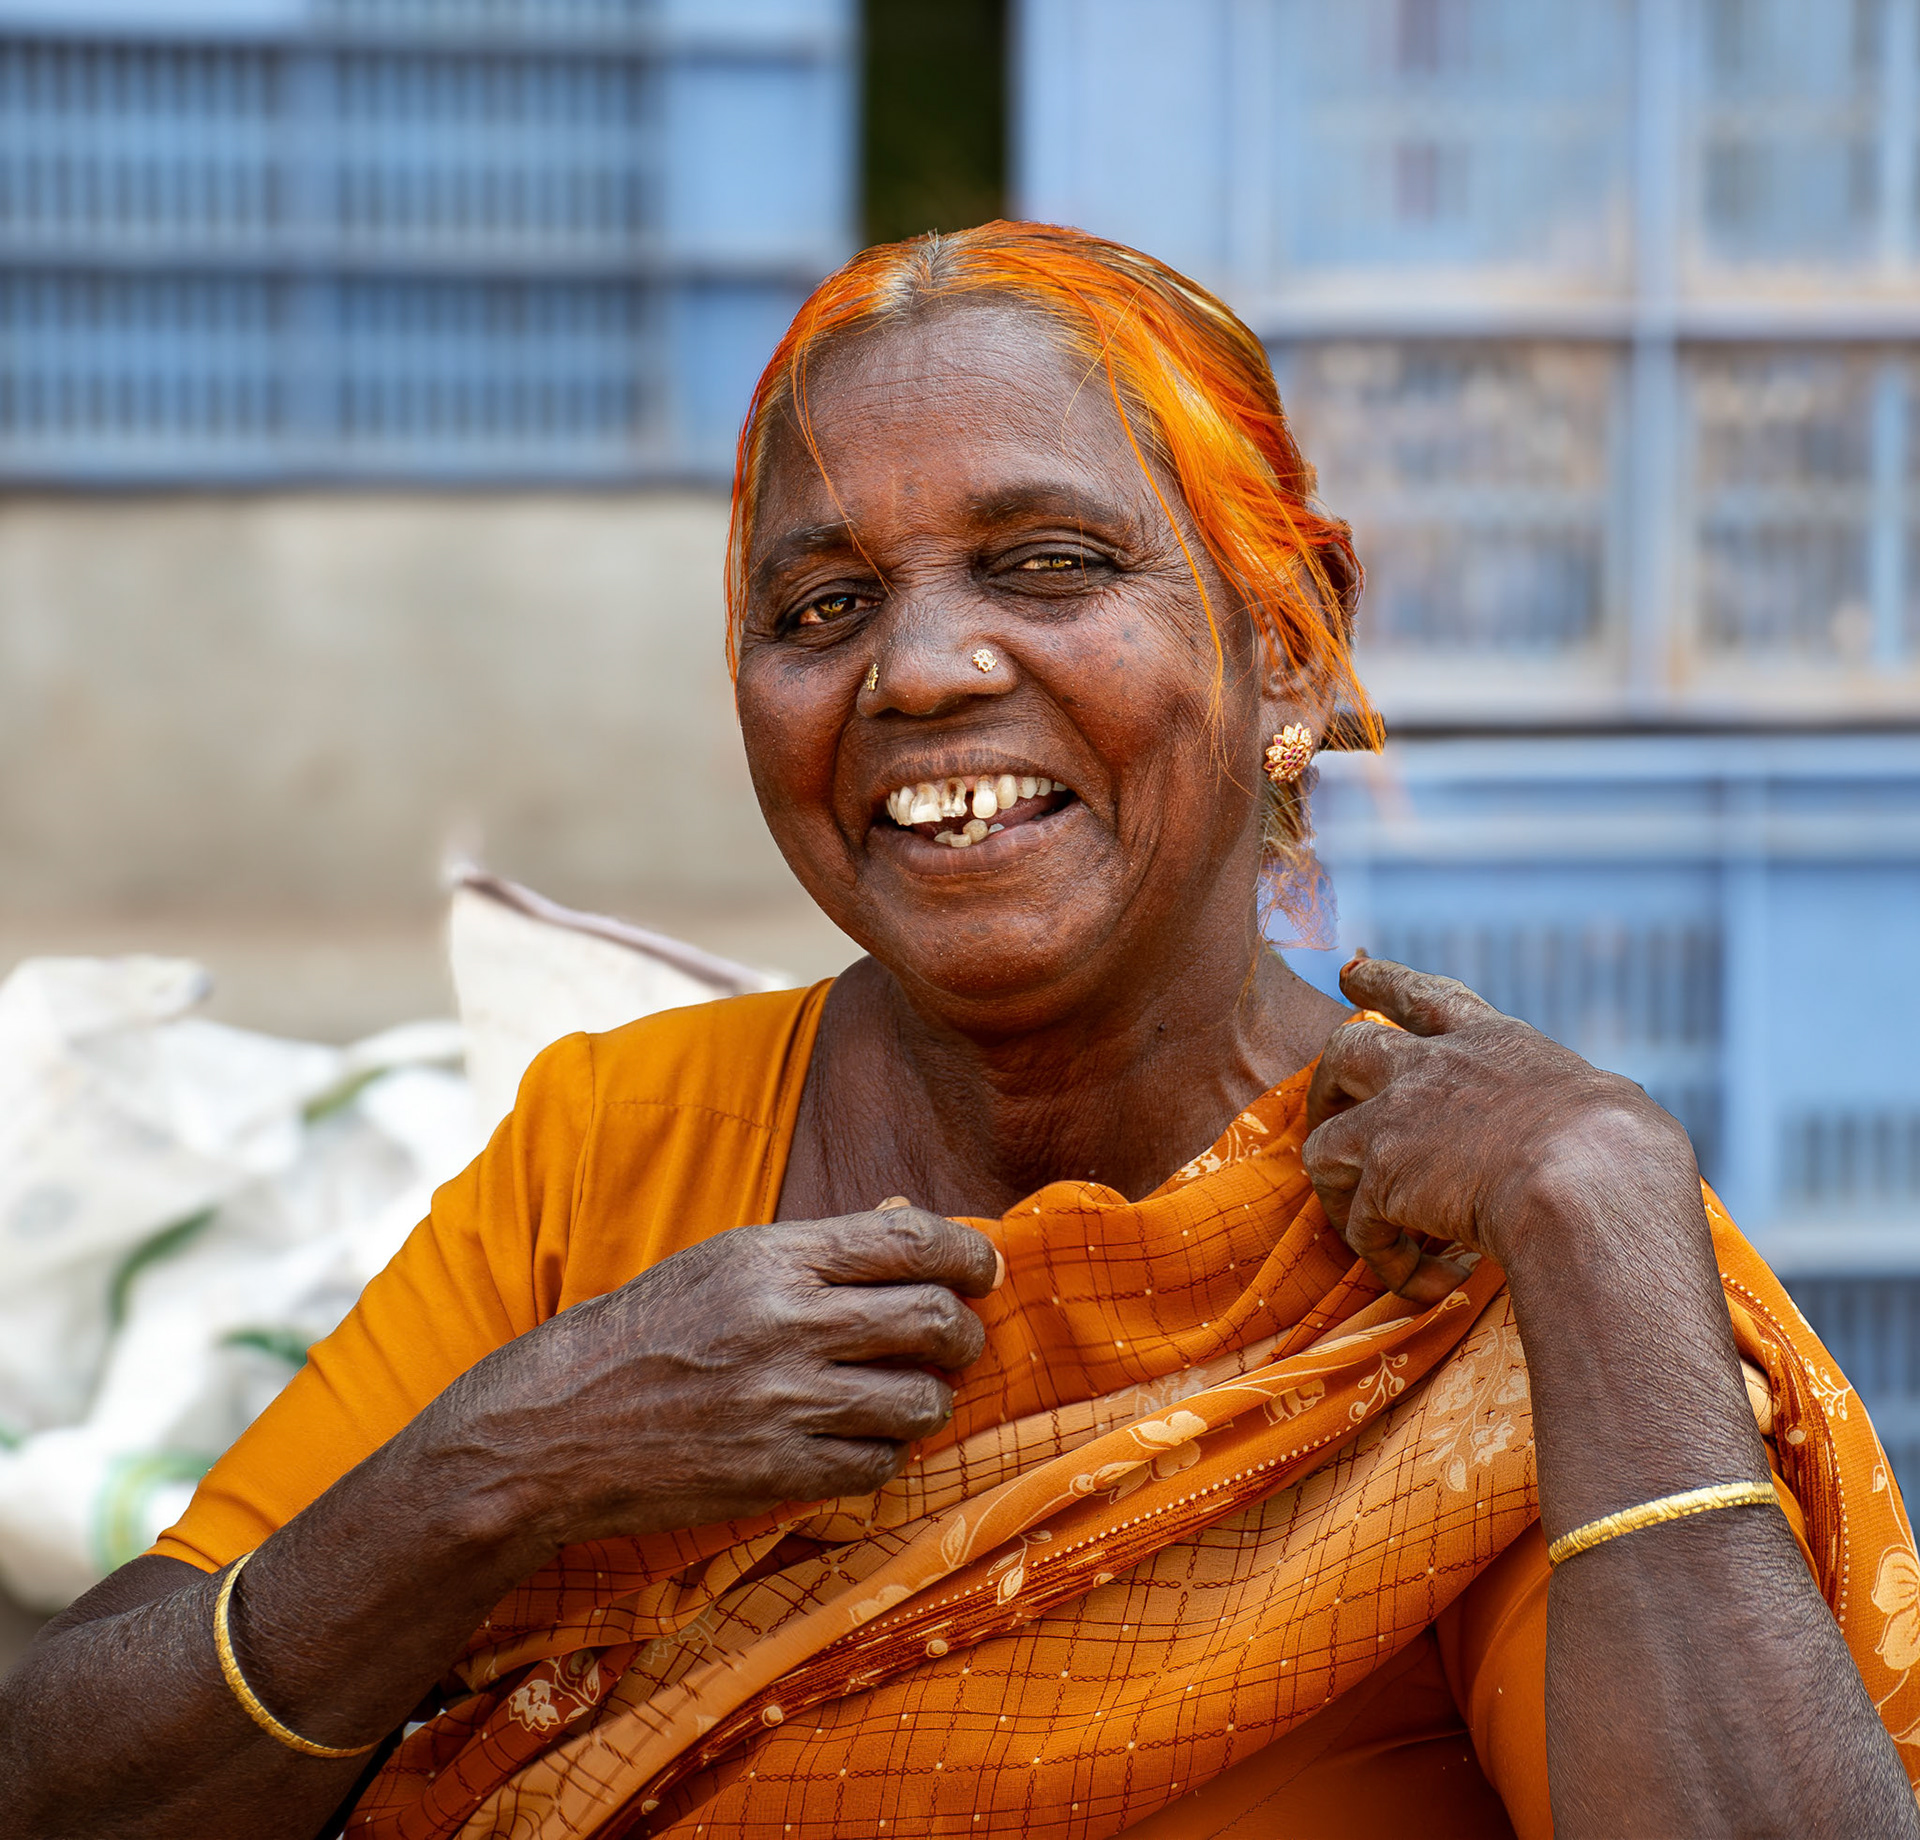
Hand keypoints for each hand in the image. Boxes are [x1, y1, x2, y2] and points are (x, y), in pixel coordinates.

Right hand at [409, 1203, 1001, 1553]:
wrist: (555, 1426)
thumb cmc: (646, 1331)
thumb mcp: (723, 1262)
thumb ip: (819, 1250)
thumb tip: (912, 1224)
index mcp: (772, 1258)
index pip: (910, 1241)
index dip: (967, 1254)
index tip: (982, 1268)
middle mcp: (786, 1324)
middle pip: (932, 1320)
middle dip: (964, 1331)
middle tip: (959, 1338)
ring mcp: (783, 1403)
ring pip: (921, 1401)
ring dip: (931, 1398)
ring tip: (910, 1393)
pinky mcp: (777, 1473)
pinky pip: (880, 1463)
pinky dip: (886, 1452)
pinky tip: (863, 1439)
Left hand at [1302, 955, 1699, 1303]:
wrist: (1587, 1180)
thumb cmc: (1624, 1148)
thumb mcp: (1605, 1101)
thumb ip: (1575, 1105)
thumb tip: (1607, 1122)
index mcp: (1494, 1042)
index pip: (1426, 995)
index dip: (1382, 980)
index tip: (1350, 973)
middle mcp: (1433, 1067)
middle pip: (1348, 1049)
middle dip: (1328, 1081)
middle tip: (1326, 1110)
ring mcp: (1397, 1116)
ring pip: (1324, 1137)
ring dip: (1338, 1188)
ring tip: (1365, 1226)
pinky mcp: (1381, 1175)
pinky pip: (1358, 1222)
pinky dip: (1384, 1258)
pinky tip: (1421, 1284)